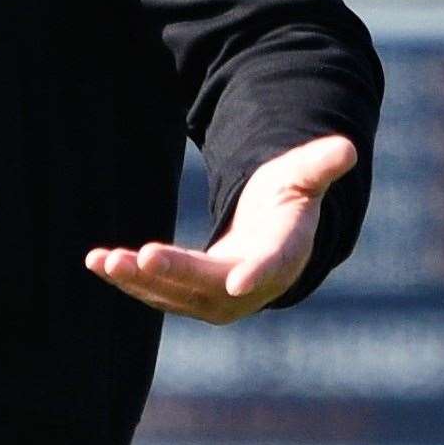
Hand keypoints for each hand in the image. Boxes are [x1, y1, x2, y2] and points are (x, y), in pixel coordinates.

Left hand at [83, 133, 357, 323]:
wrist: (269, 242)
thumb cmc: (286, 202)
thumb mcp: (302, 177)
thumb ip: (318, 165)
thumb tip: (348, 146)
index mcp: (282, 254)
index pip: (270, 266)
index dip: (257, 273)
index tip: (238, 282)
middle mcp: (249, 287)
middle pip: (211, 285)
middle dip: (176, 273)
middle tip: (140, 256)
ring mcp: (217, 298)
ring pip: (175, 295)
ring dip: (139, 281)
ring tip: (103, 261)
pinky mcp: (187, 297)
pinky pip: (156, 292)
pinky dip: (128, 280)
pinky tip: (96, 262)